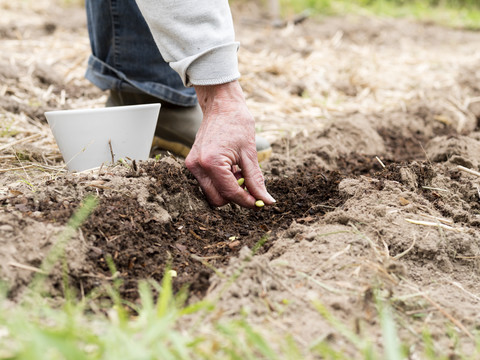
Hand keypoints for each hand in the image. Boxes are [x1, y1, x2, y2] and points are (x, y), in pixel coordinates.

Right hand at [185, 81, 275, 207]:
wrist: (221, 105)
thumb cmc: (237, 123)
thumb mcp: (250, 153)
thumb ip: (256, 180)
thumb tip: (266, 201)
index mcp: (212, 162)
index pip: (230, 193)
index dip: (248, 201)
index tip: (261, 203)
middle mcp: (198, 166)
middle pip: (217, 200)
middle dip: (236, 197)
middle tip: (251, 186)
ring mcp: (192, 166)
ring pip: (212, 194)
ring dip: (228, 190)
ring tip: (240, 173)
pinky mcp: (193, 164)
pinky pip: (208, 184)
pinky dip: (222, 182)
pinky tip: (232, 169)